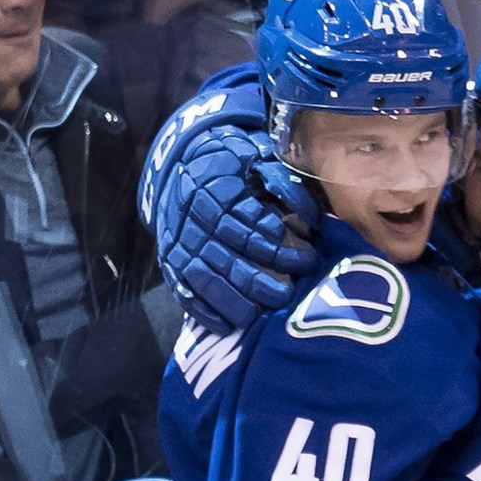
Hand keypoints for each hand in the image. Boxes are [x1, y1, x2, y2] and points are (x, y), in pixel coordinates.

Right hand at [156, 126, 318, 332]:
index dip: (276, 246)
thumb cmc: (233, 161)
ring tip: (262, 314)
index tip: (304, 258)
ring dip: (235, 301)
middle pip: (228, 257)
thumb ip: (280, 179)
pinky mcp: (171, 260)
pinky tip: (226, 325)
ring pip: (206, 278)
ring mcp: (179, 242)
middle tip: (287, 295)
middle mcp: (193, 217)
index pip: (247, 225)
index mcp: (215, 187)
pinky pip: (184, 290)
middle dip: (259, 281)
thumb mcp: (255, 154)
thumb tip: (310, 214)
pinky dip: (203, 310)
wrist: (182, 162)